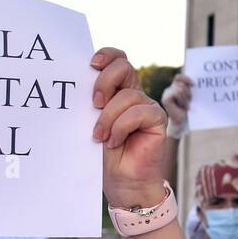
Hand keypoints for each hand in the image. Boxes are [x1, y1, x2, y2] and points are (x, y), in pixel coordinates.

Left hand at [91, 47, 167, 208]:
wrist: (122, 183)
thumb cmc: (104, 156)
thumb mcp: (92, 122)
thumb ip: (93, 101)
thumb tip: (80, 79)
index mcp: (118, 90)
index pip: (117, 59)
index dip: (106, 55)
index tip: (90, 65)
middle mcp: (134, 94)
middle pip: (124, 66)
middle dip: (105, 81)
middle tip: (93, 103)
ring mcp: (147, 106)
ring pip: (128, 95)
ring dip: (108, 117)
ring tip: (100, 136)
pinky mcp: (158, 119)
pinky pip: (139, 112)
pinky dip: (122, 127)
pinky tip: (115, 142)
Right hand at [161, 74, 192, 125]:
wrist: (183, 122)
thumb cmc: (188, 109)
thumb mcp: (190, 96)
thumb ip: (189, 88)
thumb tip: (194, 82)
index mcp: (175, 87)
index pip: (179, 77)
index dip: (186, 78)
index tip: (194, 85)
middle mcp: (169, 89)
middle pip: (181, 83)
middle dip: (188, 92)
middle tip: (189, 101)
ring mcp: (166, 93)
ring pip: (180, 88)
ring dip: (186, 98)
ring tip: (185, 105)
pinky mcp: (165, 99)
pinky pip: (176, 93)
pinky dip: (182, 100)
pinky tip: (182, 107)